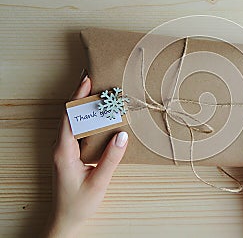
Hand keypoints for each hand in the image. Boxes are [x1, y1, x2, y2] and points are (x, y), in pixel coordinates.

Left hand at [45, 76, 128, 237]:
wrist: (65, 220)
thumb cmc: (79, 204)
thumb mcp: (98, 182)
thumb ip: (111, 159)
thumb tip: (123, 135)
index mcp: (64, 151)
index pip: (68, 116)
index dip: (77, 96)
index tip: (88, 80)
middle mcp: (61, 147)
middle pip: (68, 114)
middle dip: (80, 95)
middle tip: (96, 79)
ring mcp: (64, 150)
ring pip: (72, 122)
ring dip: (83, 106)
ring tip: (97, 92)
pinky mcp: (69, 154)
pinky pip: (76, 131)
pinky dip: (85, 119)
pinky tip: (97, 116)